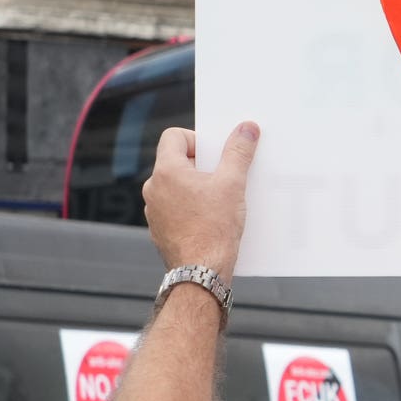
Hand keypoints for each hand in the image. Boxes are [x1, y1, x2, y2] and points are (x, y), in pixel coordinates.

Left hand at [143, 122, 258, 278]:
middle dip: (202, 166)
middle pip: (176, 162)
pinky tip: (211, 221)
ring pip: (176, 187)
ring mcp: (154, 211)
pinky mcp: (160, 230)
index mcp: (166, 171)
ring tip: (219, 202)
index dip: (197, 139)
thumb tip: (246, 129)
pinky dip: (191, 209)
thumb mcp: (233, 184)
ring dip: (196, 189)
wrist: (202, 272)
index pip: (174, 136)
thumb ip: (238, 152)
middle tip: (223, 177)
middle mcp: (153, 189)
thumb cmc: (214, 229)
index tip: (215, 154)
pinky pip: (175, 209)